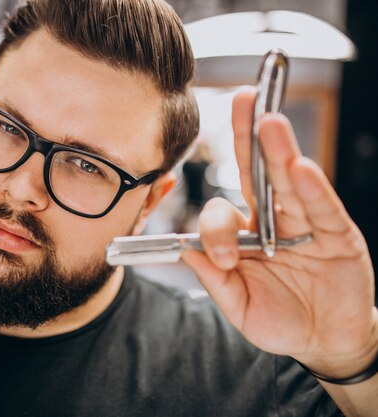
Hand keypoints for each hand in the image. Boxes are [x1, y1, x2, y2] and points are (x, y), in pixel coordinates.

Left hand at [182, 90, 376, 377]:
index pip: (223, 213)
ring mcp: (304, 223)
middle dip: (247, 136)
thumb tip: (185, 252)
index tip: (225, 258)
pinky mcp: (336, 234)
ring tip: (270, 121)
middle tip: (241, 100)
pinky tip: (301, 167)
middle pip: (255, 172)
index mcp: (244, 234)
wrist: (323, 339)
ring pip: (288, 181)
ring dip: (279, 151)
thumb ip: (214, 279)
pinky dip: (312, 188)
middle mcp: (272, 219)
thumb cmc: (279, 319)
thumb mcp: (238, 305)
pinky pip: (322, 209)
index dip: (218, 229)